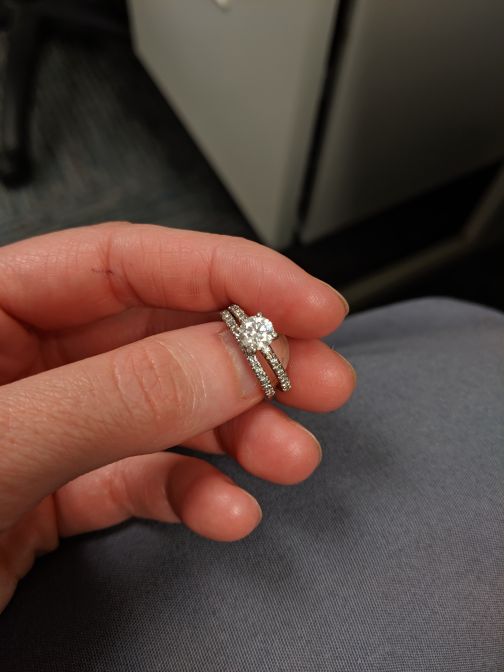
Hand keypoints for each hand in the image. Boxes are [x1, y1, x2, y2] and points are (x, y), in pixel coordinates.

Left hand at [0, 222, 354, 610]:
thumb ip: (113, 398)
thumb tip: (235, 355)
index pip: (127, 261)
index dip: (229, 273)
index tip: (310, 303)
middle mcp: (20, 362)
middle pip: (162, 333)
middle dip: (251, 357)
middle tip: (323, 381)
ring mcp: (45, 428)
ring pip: (165, 409)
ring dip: (238, 433)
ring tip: (292, 456)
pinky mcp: (55, 494)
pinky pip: (140, 480)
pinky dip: (192, 495)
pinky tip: (229, 513)